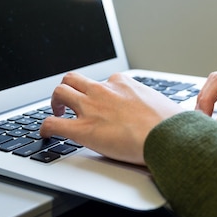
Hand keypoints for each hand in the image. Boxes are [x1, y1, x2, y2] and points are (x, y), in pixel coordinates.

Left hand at [39, 72, 183, 165]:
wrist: (169, 138)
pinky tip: (45, 133)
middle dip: (67, 88)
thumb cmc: (172, 125)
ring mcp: (91, 107)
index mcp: (123, 84)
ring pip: (60, 92)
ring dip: (54, 102)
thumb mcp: (164, 105)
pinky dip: (45, 127)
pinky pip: (53, 124)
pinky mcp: (83, 129)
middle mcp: (104, 90)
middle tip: (66, 101)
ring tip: (56, 112)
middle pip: (74, 79)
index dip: (97, 91)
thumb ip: (155, 106)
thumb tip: (172, 114)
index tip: (98, 99)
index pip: (104, 80)